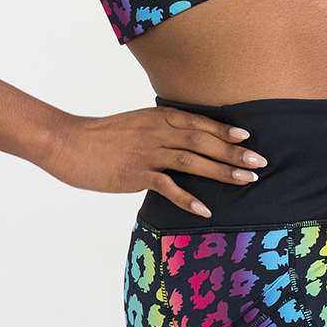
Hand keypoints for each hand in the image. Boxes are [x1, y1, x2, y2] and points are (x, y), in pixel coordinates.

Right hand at [44, 105, 267, 215]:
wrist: (68, 142)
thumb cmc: (101, 136)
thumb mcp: (135, 124)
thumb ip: (159, 130)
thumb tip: (182, 142)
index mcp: (157, 117)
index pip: (198, 121)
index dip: (224, 130)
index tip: (246, 137)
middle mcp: (157, 132)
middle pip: (202, 140)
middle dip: (232, 152)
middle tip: (259, 162)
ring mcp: (147, 153)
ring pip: (192, 161)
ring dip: (221, 171)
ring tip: (244, 181)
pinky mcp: (135, 174)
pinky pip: (167, 186)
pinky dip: (188, 198)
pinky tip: (205, 209)